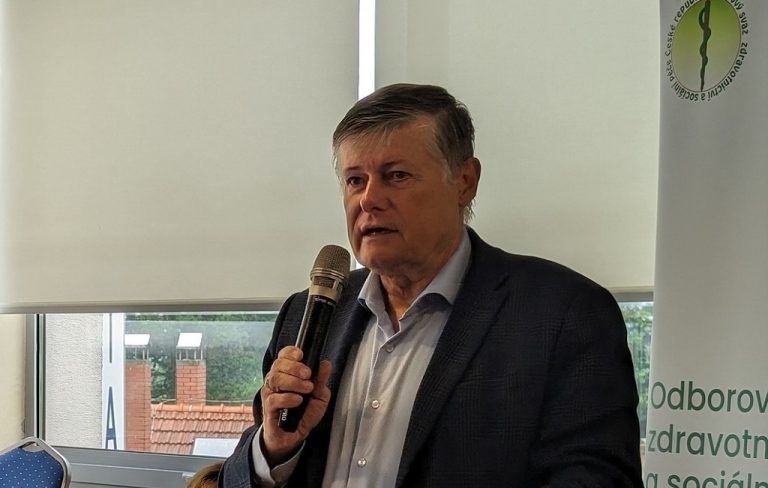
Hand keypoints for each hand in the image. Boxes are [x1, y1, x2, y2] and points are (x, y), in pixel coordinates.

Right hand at [260, 346, 331, 465]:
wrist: (292, 437)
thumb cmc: (303, 414)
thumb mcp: (318, 396)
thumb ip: (321, 380)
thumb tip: (325, 363)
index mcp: (287, 375)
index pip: (283, 356)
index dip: (290, 352)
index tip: (301, 355)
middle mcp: (275, 382)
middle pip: (278, 365)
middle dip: (295, 367)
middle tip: (308, 375)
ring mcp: (270, 395)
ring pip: (275, 379)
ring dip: (293, 382)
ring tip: (307, 389)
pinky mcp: (268, 410)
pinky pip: (273, 399)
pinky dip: (287, 398)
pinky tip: (297, 401)